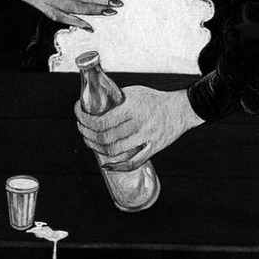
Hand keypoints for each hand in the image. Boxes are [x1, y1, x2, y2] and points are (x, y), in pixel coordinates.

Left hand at [74, 86, 203, 170]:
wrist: (180, 109)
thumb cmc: (154, 99)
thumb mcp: (133, 92)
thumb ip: (116, 99)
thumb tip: (94, 103)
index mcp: (132, 108)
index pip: (102, 120)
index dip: (85, 120)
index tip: (78, 114)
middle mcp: (138, 125)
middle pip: (105, 138)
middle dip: (87, 134)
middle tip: (81, 127)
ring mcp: (145, 139)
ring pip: (115, 151)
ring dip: (96, 148)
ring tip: (89, 141)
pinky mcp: (151, 150)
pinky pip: (132, 163)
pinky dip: (117, 167)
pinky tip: (106, 165)